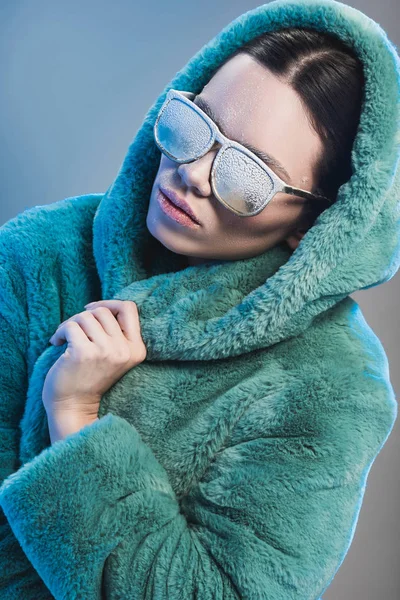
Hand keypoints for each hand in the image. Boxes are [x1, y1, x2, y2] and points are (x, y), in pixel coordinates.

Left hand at [42, 300, 146, 418]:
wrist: (73, 407)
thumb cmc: (89, 378)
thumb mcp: (114, 355)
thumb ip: (114, 332)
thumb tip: (98, 306)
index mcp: (136, 349)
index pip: (129, 308)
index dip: (109, 304)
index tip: (91, 311)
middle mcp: (124, 350)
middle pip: (103, 311)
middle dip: (84, 317)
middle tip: (74, 332)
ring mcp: (106, 351)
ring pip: (85, 316)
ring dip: (70, 324)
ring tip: (65, 339)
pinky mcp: (84, 353)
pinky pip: (70, 326)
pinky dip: (59, 332)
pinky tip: (56, 344)